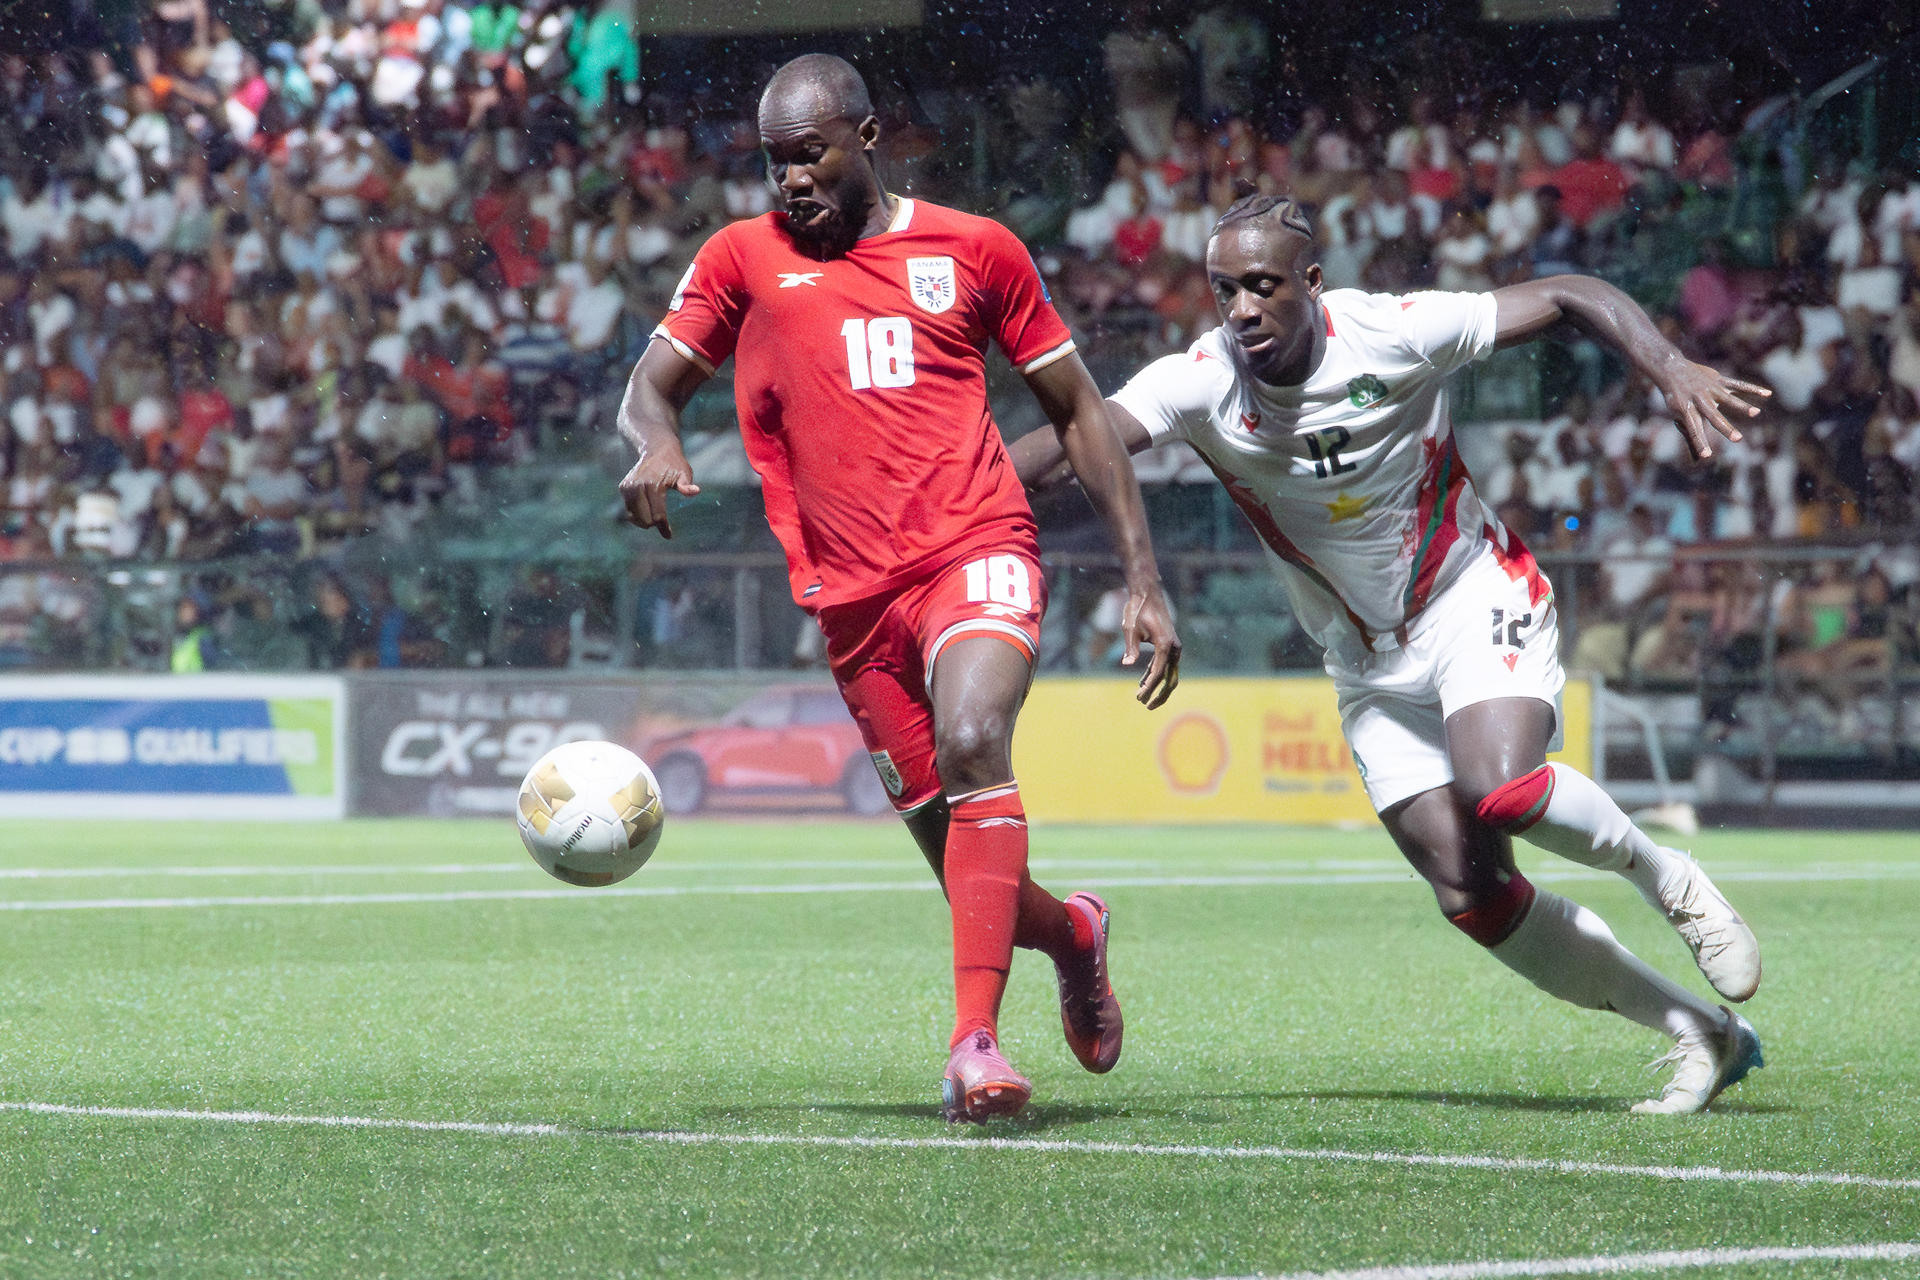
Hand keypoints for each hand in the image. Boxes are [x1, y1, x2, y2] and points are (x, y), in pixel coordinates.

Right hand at [618, 443, 699, 538]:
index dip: (664, 527)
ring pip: (634, 517)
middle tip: (664, 523)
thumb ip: (686, 484)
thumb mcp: (684, 472)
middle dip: (655, 524)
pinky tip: (647, 513)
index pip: (657, 514)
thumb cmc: (673, 463)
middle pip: (645, 519)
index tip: (669, 535)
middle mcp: (637, 486)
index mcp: (652, 485)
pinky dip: (637, 516)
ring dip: (645, 521)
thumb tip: (695, 491)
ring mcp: (628, 487)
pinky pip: (629, 511)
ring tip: (656, 517)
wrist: (656, 449)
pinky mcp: (623, 488)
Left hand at [1121, 582, 1181, 709]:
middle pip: (1171, 679)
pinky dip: (1155, 674)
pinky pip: (1165, 664)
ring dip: (1158, 686)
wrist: (1147, 593)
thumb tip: (1127, 664)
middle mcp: (1174, 647)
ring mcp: (1173, 646)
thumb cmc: (1137, 609)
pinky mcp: (1169, 645)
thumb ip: (1130, 647)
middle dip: (1159, 694)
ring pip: (1170, 673)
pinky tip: (1144, 682)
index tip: (1138, 697)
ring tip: (1143, 697)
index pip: (1158, 673)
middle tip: (1146, 706)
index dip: (1149, 688)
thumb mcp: (1130, 628)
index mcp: (1165, 644)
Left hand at [1654, 358, 1769, 460]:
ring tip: (1756, 413)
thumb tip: (1696, 459)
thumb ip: (1690, 433)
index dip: (1699, 442)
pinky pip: (1738, 384)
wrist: (1672, 370)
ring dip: (1742, 406)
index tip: (1706, 455)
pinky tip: (1768, 394)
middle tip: (1738, 439)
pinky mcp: (1718, 380)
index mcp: (1686, 410)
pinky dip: (1753, 389)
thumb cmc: (1676, 399)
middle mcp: (1699, 400)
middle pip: (1713, 416)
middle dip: (1725, 428)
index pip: (1693, 430)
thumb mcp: (1677, 415)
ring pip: (1728, 398)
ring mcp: (1710, 389)